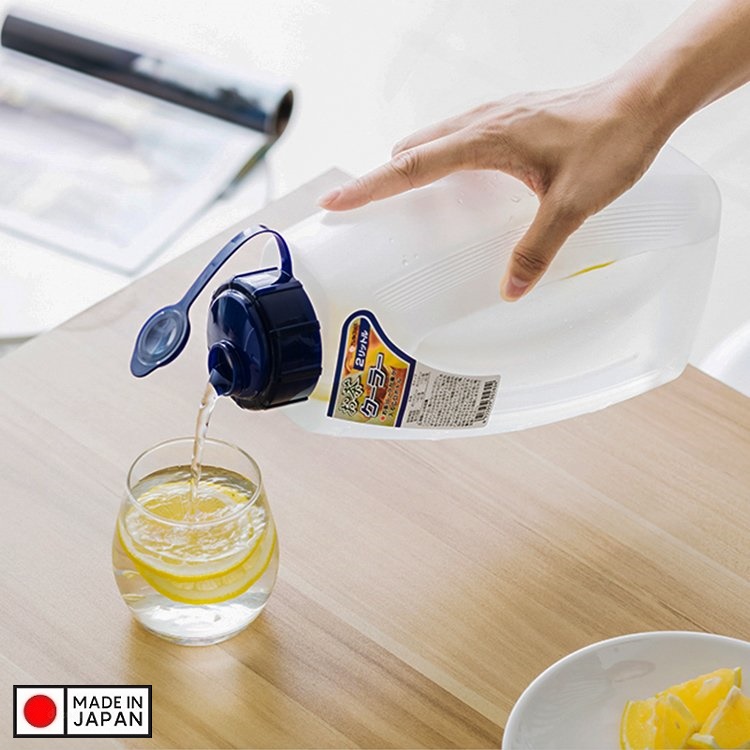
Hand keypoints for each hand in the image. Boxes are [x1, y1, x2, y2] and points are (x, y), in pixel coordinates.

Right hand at [319, 79, 669, 299]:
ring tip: (400, 200)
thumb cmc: (610, 141)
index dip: (370, 186)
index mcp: (486, 139)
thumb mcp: (572, 204)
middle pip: (413, 151)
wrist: (643, 101)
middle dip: (382, 179)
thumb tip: (510, 289)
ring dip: (410, 166)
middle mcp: (483, 121)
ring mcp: (496, 115)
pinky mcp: (511, 117)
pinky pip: (458, 137)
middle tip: (361, 209)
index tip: (336, 200)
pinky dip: (439, 158)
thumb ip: (538, 249)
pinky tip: (455, 182)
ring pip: (434, 140)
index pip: (412, 165)